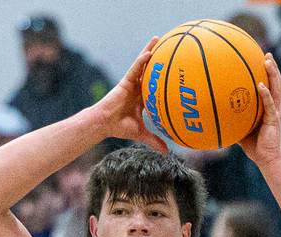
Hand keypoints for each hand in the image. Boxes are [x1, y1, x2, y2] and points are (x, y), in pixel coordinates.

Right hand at [91, 37, 167, 151]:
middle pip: (150, 70)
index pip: (155, 86)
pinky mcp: (125, 81)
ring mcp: (131, 83)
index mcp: (142, 98)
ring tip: (159, 38)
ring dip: (150, 51)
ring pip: (143, 65)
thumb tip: (168, 152)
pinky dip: (142, 60)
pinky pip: (135, 68)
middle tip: (171, 47)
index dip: (164, 79)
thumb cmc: (120, 128)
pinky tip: (150, 52)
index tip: (175, 72)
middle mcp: (138, 88)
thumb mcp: (141, 134)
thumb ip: (154, 141)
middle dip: (159, 59)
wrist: (105, 124)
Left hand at [238, 53, 280, 168]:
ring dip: (273, 74)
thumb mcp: (238, 128)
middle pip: (276, 82)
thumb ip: (230, 119)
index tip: (260, 58)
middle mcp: (273, 105)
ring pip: (277, 88)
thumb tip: (211, 115)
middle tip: (266, 54)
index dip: (266, 72)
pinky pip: (270, 104)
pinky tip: (260, 86)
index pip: (269, 85)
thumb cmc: (252, 144)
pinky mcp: (274, 119)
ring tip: (267, 61)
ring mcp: (275, 111)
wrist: (265, 157)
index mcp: (267, 106)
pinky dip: (266, 94)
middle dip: (272, 67)